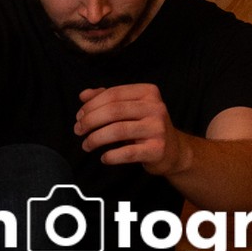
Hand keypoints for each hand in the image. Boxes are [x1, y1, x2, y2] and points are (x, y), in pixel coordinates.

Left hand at [73, 84, 187, 175]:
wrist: (173, 150)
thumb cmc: (146, 127)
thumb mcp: (131, 108)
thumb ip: (108, 99)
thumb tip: (84, 95)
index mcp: (149, 93)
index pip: (114, 94)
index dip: (91, 105)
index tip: (79, 116)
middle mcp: (156, 108)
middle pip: (114, 111)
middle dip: (90, 121)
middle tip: (78, 130)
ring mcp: (157, 128)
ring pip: (118, 131)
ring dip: (95, 139)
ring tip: (86, 145)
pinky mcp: (157, 149)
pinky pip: (127, 153)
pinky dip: (111, 156)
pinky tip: (104, 158)